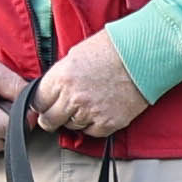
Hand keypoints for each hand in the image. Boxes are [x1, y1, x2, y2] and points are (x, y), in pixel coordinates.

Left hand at [31, 31, 150, 139]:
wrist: (144, 54)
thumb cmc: (111, 48)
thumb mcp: (75, 56)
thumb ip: (60, 76)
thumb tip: (49, 92)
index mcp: (61, 78)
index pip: (37, 102)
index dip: (40, 104)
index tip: (44, 105)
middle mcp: (73, 97)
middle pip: (49, 120)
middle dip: (51, 118)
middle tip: (56, 115)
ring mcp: (91, 112)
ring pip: (72, 127)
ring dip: (75, 120)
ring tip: (86, 106)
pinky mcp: (110, 122)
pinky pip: (92, 132)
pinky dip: (94, 125)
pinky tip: (99, 111)